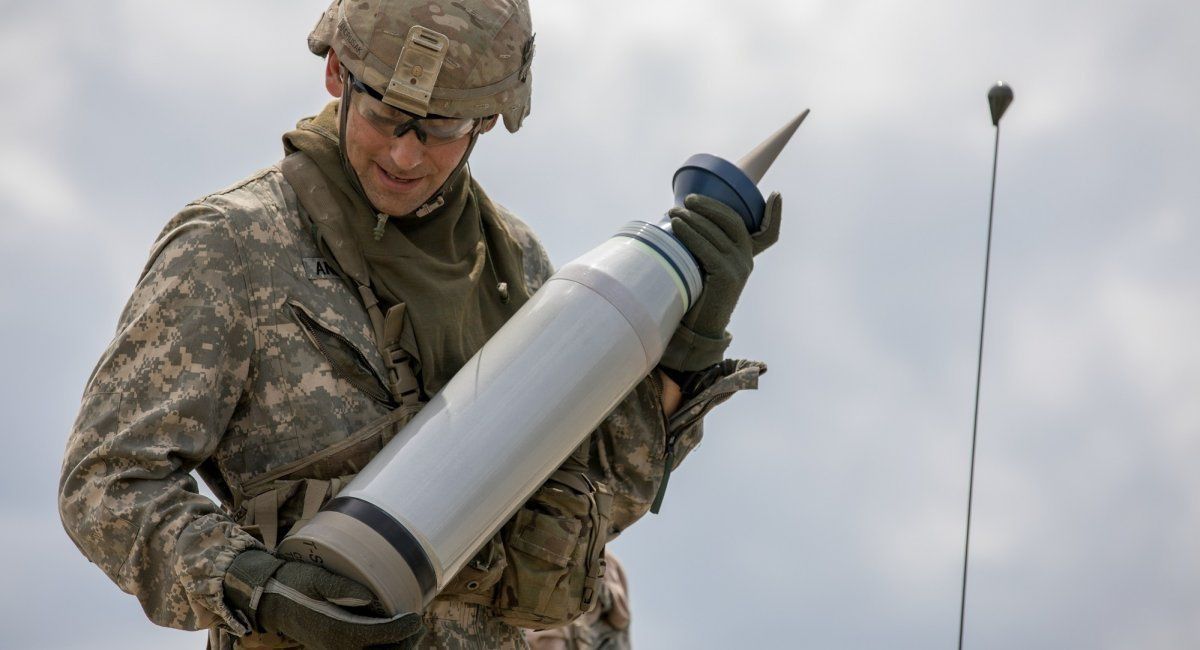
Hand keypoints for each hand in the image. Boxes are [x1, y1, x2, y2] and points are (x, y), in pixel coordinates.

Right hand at [224, 549, 423, 649]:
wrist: (268, 599)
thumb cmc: (291, 583)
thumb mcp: (314, 577)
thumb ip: (340, 586)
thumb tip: (369, 596)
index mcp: (337, 629)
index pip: (379, 636)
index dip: (402, 629)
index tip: (416, 617)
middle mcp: (338, 645)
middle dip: (405, 642)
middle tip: (418, 624)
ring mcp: (336, 648)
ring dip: (395, 646)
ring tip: (410, 630)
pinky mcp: (334, 645)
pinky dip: (382, 646)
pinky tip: (391, 632)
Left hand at [659, 192, 781, 371]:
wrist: (698, 329)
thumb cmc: (697, 293)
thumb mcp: (708, 267)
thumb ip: (708, 246)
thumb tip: (684, 215)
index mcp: (747, 257)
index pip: (769, 234)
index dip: (776, 215)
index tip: (776, 195)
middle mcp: (747, 260)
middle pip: (733, 222)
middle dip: (710, 206)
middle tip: (688, 200)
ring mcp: (739, 268)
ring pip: (716, 232)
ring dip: (693, 218)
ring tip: (673, 212)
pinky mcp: (726, 277)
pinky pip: (707, 248)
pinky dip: (690, 234)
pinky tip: (677, 226)